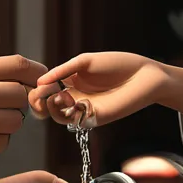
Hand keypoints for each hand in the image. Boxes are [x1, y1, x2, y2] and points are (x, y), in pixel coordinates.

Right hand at [28, 52, 167, 127]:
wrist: (144, 75)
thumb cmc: (118, 64)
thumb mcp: (85, 61)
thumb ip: (63, 70)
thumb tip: (40, 81)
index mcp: (72, 82)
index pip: (46, 91)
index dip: (37, 91)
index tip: (37, 85)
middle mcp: (76, 97)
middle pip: (48, 106)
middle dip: (39, 102)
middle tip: (41, 95)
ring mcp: (84, 108)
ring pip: (58, 116)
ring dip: (52, 108)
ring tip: (59, 95)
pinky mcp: (94, 118)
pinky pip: (74, 121)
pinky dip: (68, 112)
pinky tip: (72, 100)